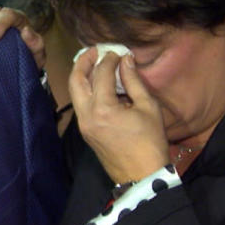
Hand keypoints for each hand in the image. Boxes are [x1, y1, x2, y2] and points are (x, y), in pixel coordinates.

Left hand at [69, 48, 168, 183]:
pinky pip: (80, 104)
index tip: (117, 52)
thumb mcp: (148, 108)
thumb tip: (125, 60)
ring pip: (74, 92)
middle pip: (75, 81)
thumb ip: (134, 81)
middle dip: (82, 62)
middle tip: (93, 50)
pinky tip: (96, 82)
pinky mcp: (84, 130)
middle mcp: (86, 115)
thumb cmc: (150, 141)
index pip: (101, 75)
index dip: (109, 60)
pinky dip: (85, 89)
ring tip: (92, 62)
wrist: (141, 173)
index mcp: (102, 109)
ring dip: (80, 75)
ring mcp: (82, 123)